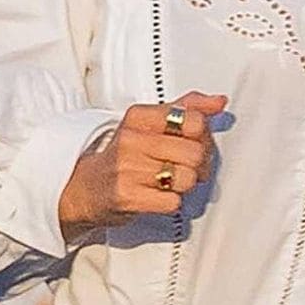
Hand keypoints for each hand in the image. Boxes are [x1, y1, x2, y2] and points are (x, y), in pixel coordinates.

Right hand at [58, 91, 225, 237]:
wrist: (86, 187)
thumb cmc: (124, 155)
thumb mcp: (150, 123)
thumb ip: (186, 108)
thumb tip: (218, 102)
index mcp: (139, 116)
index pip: (193, 120)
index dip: (203, 135)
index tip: (195, 141)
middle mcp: (132, 139)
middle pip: (195, 153)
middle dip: (199, 165)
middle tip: (188, 167)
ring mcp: (129, 168)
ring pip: (187, 178)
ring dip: (185, 185)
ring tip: (171, 181)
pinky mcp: (128, 196)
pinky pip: (173, 202)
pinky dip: (171, 202)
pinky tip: (158, 194)